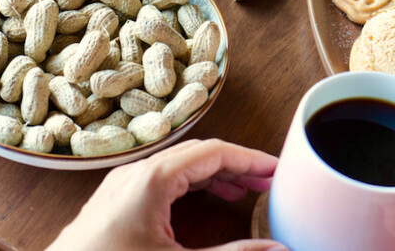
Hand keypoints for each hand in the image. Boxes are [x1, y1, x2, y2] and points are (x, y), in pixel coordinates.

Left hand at [45, 139, 285, 250]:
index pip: (213, 152)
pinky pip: (162, 178)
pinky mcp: (117, 198)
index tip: (277, 170)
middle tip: (268, 182)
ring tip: (246, 191)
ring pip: (179, 165)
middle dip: (236, 166)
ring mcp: (124, 183)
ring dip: (214, 174)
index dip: (250, 159)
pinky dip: (191, 184)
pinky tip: (207, 198)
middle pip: (197, 154)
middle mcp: (136, 172)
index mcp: (152, 179)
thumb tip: (276, 249)